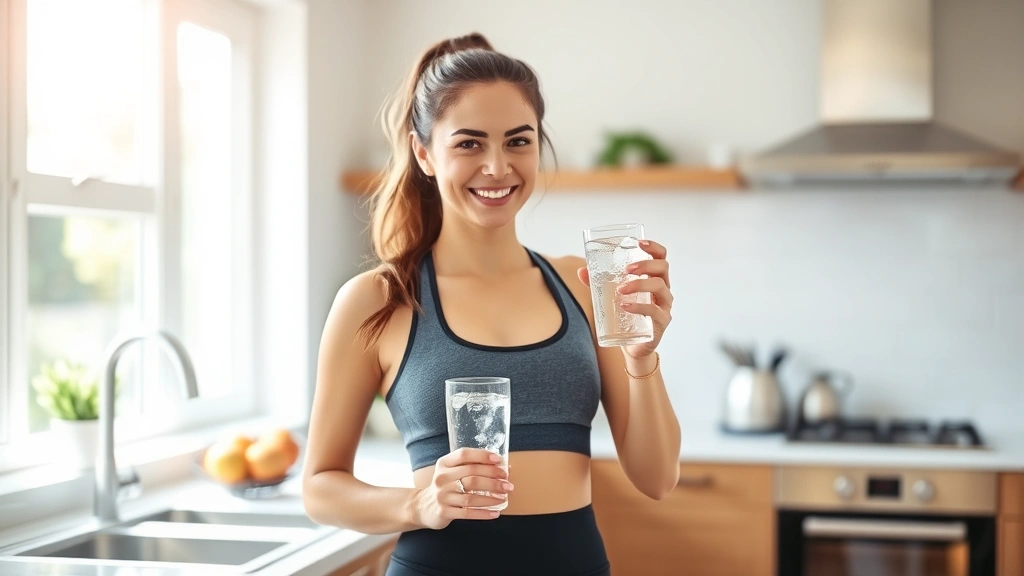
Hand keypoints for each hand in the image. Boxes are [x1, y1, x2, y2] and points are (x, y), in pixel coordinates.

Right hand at [412, 447, 511, 529]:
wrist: (422, 507)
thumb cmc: (445, 486)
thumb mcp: (451, 472)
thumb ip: (472, 467)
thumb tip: (504, 466)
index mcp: (444, 464)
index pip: (464, 455)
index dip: (482, 456)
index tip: (499, 460)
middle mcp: (442, 478)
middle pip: (472, 475)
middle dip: (493, 478)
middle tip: (508, 482)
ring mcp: (442, 496)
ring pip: (471, 495)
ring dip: (491, 496)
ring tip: (504, 496)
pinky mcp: (444, 511)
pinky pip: (467, 513)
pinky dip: (483, 513)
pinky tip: (495, 513)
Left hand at [578, 239, 672, 359]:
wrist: (632, 346)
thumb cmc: (625, 317)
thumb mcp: (612, 297)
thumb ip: (598, 284)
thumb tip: (582, 271)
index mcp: (654, 279)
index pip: (660, 258)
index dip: (653, 247)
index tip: (639, 243)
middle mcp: (663, 289)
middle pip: (663, 268)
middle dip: (645, 265)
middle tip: (627, 269)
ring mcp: (664, 305)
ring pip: (660, 286)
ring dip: (639, 284)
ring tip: (621, 289)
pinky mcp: (662, 321)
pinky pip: (654, 310)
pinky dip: (639, 306)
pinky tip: (624, 306)